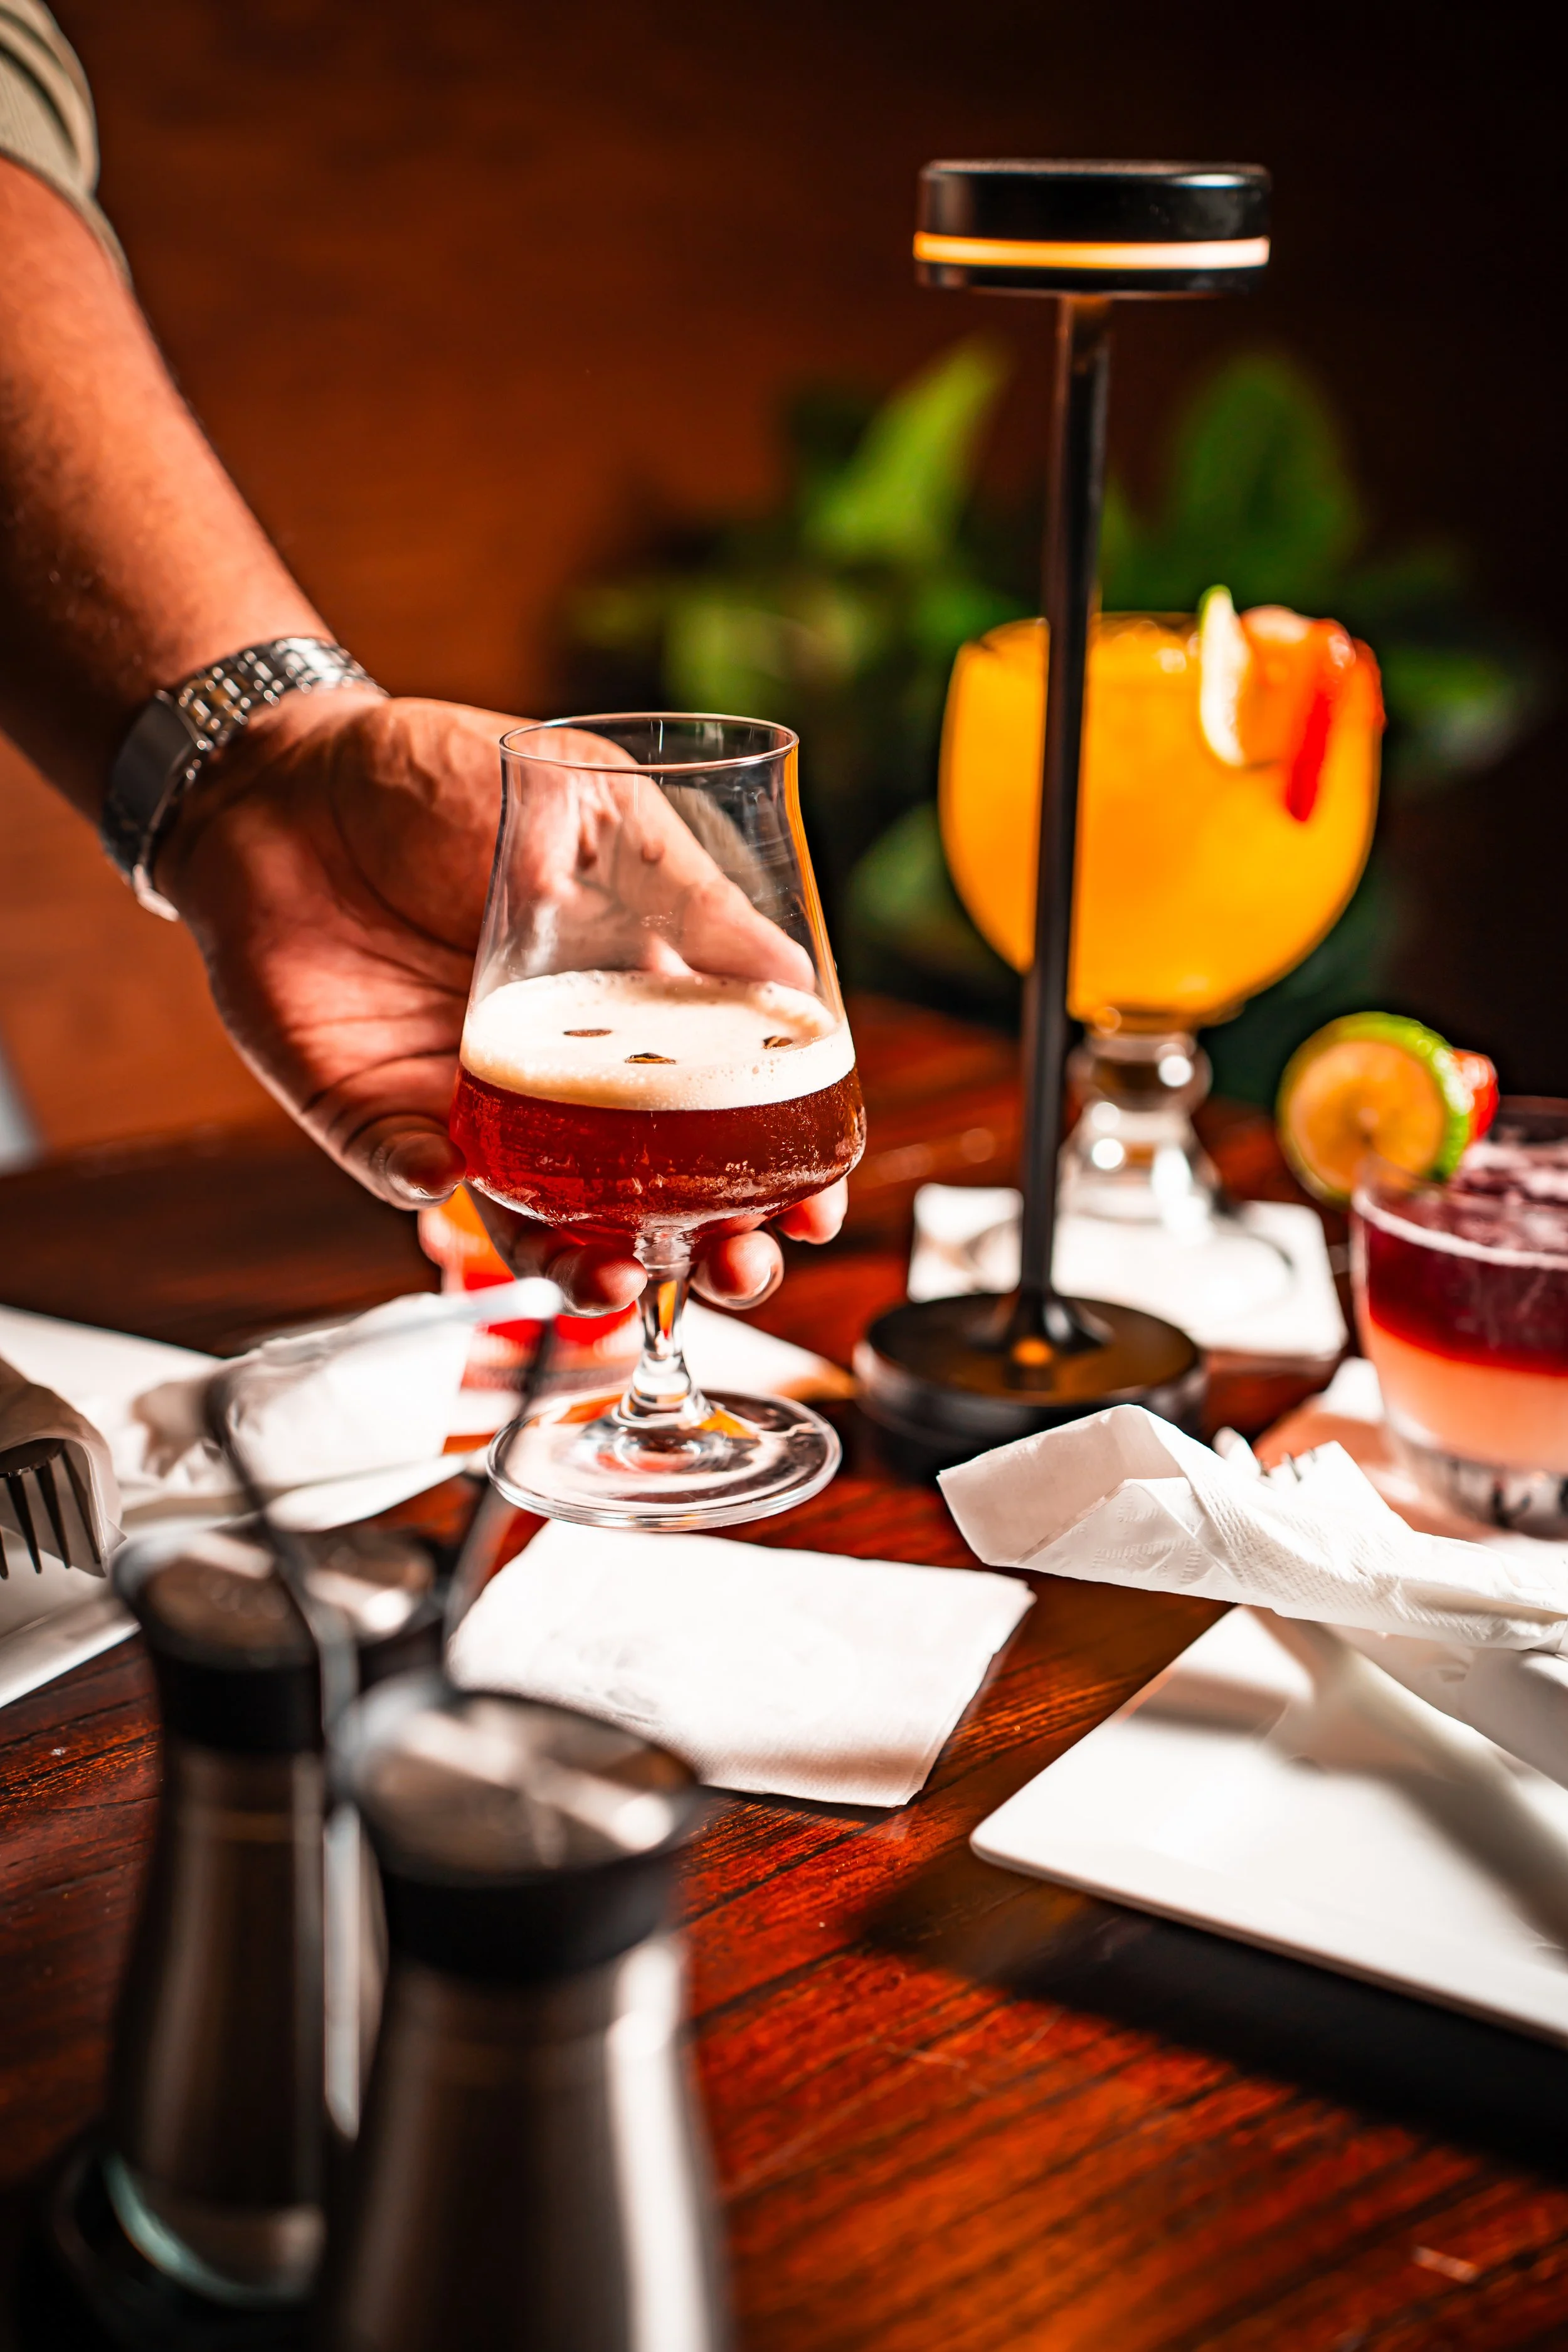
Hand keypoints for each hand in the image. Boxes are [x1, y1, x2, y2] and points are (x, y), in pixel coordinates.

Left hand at [159, 692, 847, 1309]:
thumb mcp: (595, 810)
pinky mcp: (375, 1114)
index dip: (780, 1172)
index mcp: (637, 1009)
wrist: (290, 775)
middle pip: (656, 1197)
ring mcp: (474, 1104)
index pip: (729, 1115)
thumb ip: (690, 897)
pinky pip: (406, 1173)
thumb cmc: (449, 778)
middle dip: (709, 1251)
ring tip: (619, 1281)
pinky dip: (425, 1186)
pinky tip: (444, 1172)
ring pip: (543, 1222)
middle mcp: (566, 1076)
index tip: (814, 1208)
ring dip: (585, 1267)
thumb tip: (798, 986)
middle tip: (739, 1266)